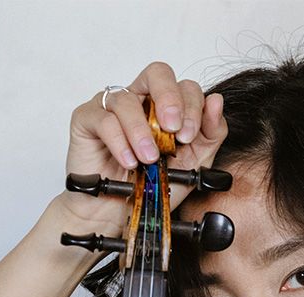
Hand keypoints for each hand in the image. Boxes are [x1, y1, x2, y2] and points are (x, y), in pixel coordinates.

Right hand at [58, 62, 228, 234]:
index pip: (183, 87)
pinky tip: (128, 161)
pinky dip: (119, 140)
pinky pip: (104, 118)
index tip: (188, 136)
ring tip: (148, 159)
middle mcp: (139, 99)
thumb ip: (209, 135)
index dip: (191, 106)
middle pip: (157, 72)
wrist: (114, 215)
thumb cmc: (150, 189)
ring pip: (127, 99)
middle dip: (169, 98)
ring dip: (141, 131)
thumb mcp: (191, 165)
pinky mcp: (86, 119)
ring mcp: (111, 107)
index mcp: (165, 107)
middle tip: (173, 128)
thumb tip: (216, 101)